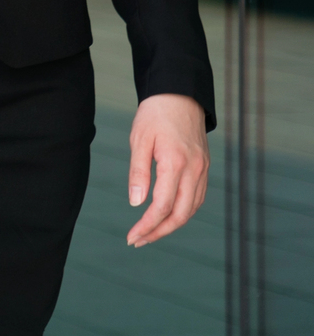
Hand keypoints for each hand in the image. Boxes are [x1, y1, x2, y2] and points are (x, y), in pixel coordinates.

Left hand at [126, 93, 208, 246]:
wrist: (179, 95)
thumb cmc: (154, 114)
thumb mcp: (139, 140)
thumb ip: (138, 173)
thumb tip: (136, 203)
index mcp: (175, 163)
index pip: (161, 206)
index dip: (147, 225)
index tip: (132, 236)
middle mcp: (194, 170)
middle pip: (180, 214)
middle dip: (159, 231)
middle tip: (138, 241)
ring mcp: (202, 169)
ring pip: (191, 209)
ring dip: (172, 225)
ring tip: (151, 233)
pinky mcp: (204, 167)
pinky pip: (197, 197)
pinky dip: (183, 211)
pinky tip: (169, 216)